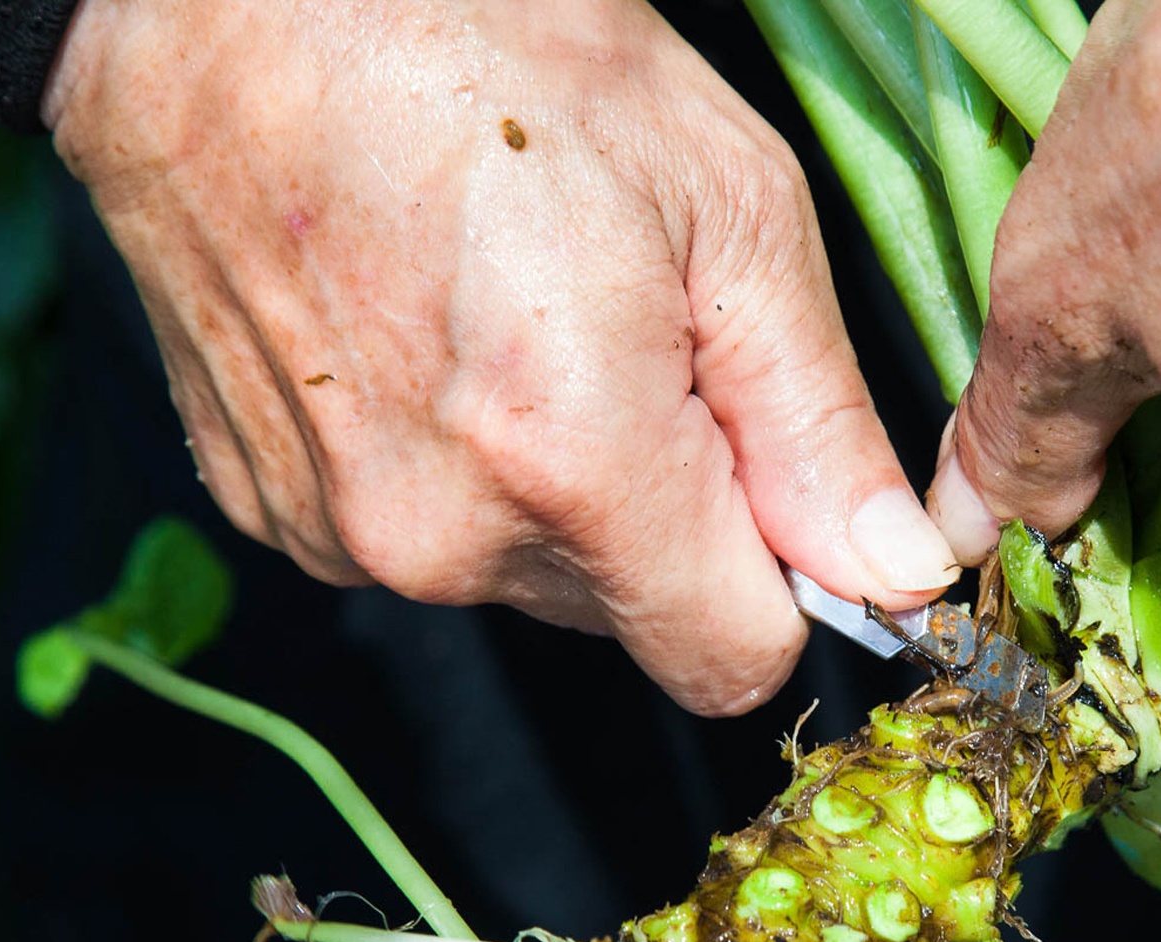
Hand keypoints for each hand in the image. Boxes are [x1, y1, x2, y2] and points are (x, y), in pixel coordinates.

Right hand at [44, 0, 958, 714]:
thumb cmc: (497, 49)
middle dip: (665, 510)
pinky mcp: (264, 510)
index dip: (782, 579)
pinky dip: (447, 469)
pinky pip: (415, 538)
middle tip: (627, 334)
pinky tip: (425, 340)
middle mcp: (442, 536)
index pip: (733, 661)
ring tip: (515, 318)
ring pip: (523, 577)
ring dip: (554, 488)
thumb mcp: (727, 206)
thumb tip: (896, 578)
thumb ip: (817, 426)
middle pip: (630, 614)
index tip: (770, 474)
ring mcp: (337, 531)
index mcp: (575, 463)